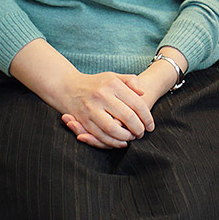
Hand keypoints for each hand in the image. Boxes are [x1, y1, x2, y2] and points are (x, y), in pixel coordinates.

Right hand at [61, 47, 185, 148]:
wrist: (67, 86)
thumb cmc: (96, 83)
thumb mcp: (114, 77)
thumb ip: (130, 81)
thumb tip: (142, 92)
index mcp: (113, 84)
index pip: (136, 103)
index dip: (147, 117)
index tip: (151, 125)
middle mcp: (102, 96)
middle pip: (127, 117)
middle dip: (138, 128)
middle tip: (142, 133)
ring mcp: (91, 108)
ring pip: (113, 129)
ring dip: (126, 137)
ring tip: (132, 138)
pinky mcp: (83, 120)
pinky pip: (100, 135)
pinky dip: (112, 142)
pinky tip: (120, 142)